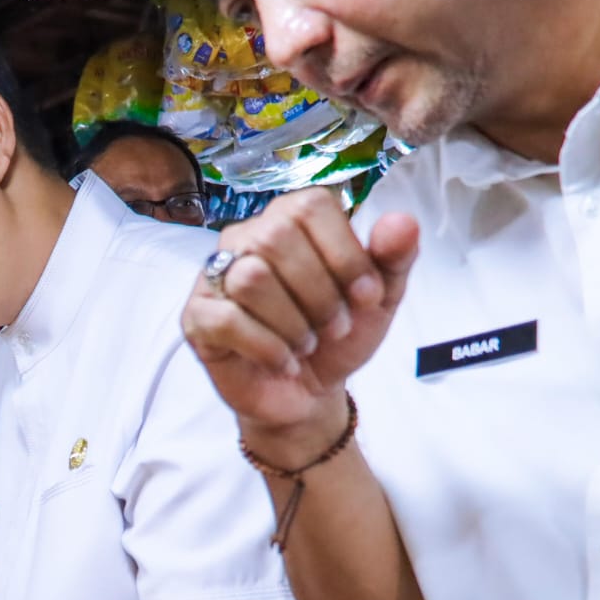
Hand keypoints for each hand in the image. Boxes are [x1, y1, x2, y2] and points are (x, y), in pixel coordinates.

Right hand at [182, 189, 418, 454]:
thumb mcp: (378, 299)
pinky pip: (226, 320)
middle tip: (334, 326)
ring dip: (293, 323)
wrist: (308, 392)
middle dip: (319, 293)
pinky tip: (283, 360)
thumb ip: (393, 258)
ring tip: (306, 343)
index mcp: (289, 219)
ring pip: (250, 278)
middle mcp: (245, 238)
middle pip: (275, 238)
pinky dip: (267, 347)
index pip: (310, 207)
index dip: (344, 254)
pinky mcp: (197, 317)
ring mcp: (214, 277)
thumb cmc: (336, 335)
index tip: (365, 296)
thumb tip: (403, 221)